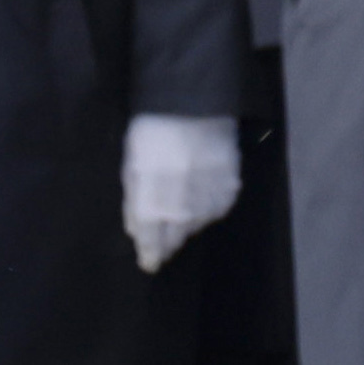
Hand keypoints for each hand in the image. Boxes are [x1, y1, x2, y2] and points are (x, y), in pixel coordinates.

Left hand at [117, 109, 238, 272]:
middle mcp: (181, 197)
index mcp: (151, 191)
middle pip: (174, 235)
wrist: (194, 101)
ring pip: (196, 225)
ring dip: (186, 227)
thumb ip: (134, 198)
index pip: (150, 234)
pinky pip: (216, 210)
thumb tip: (137, 231)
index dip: (149, 252)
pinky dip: (207, 211)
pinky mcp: (230, 186)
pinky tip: (199, 201)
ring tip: (180, 216)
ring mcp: (207, 193)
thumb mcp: (133, 161)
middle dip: (167, 243)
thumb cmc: (155, 127)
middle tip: (163, 246)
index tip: (149, 263)